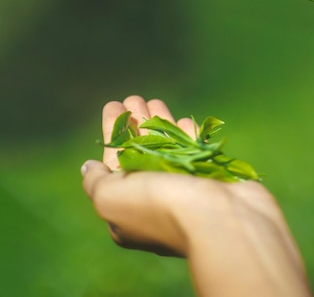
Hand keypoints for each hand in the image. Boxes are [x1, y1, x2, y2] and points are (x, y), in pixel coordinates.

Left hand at [82, 96, 310, 295]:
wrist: (220, 219)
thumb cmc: (161, 208)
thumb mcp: (111, 198)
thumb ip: (96, 181)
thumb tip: (89, 167)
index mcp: (127, 210)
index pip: (114, 164)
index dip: (112, 133)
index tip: (113, 106)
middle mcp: (154, 201)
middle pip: (140, 153)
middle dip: (135, 124)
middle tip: (134, 97)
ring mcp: (184, 191)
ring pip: (168, 150)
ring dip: (160, 124)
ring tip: (155, 101)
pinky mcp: (210, 181)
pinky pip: (195, 154)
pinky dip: (187, 137)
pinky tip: (184, 120)